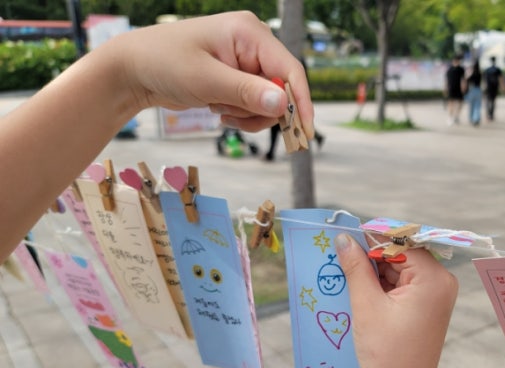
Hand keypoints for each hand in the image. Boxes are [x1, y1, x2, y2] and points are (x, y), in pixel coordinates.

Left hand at [106, 11, 313, 135]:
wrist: (134, 70)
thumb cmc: (164, 63)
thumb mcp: (206, 80)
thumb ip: (246, 92)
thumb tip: (283, 104)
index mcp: (249, 33)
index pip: (290, 69)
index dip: (300, 102)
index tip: (304, 131)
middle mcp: (253, 44)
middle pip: (281, 89)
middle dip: (261, 110)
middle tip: (233, 118)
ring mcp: (246, 61)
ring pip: (268, 102)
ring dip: (248, 115)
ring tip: (220, 111)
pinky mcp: (238, 77)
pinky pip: (254, 104)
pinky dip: (241, 114)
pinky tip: (219, 110)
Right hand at [334, 234, 457, 367]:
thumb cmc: (387, 352)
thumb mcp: (367, 305)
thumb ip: (356, 267)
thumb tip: (343, 239)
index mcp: (434, 279)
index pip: (402, 243)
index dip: (372, 238)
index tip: (345, 235)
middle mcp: (441, 283)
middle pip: (402, 254)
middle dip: (371, 255)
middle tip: (340, 255)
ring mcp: (435, 296)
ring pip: (400, 270)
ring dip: (374, 271)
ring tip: (345, 273)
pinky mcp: (426, 308)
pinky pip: (403, 285)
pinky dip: (382, 285)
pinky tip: (358, 288)